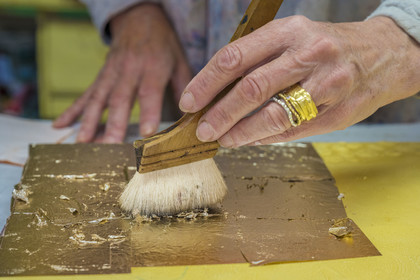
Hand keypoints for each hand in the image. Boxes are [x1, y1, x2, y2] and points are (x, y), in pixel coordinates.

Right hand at [53, 3, 191, 142]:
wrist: (140, 17)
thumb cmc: (163, 43)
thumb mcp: (180, 60)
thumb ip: (184, 87)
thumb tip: (191, 115)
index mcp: (153, 66)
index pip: (150, 91)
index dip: (148, 112)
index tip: (147, 133)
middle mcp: (129, 70)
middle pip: (120, 99)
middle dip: (114, 124)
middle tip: (109, 146)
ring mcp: (111, 72)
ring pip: (98, 98)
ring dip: (89, 121)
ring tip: (82, 142)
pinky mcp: (101, 75)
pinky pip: (85, 93)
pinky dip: (72, 110)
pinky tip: (60, 125)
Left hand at [179, 16, 419, 146]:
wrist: (381, 54)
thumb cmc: (325, 46)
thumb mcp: (292, 37)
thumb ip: (257, 59)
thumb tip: (217, 94)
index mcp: (290, 31)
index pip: (235, 57)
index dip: (206, 83)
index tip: (189, 102)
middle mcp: (309, 54)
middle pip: (252, 88)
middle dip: (220, 114)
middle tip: (203, 130)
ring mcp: (327, 84)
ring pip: (274, 115)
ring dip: (241, 132)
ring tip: (224, 139)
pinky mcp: (338, 112)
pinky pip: (294, 131)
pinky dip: (266, 139)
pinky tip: (252, 140)